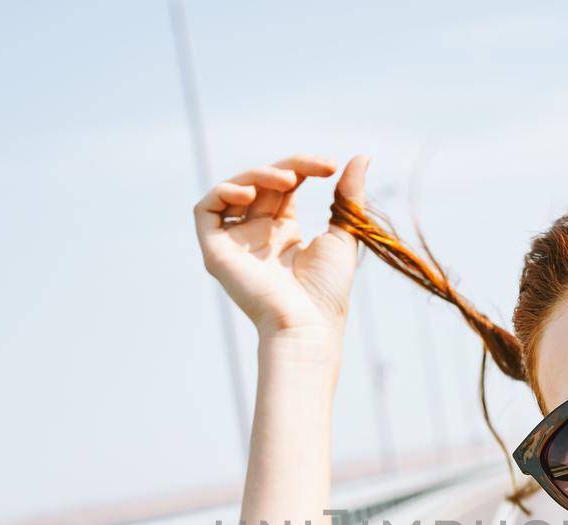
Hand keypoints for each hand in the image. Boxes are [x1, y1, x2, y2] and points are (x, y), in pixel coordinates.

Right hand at [193, 153, 369, 342]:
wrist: (307, 325)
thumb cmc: (327, 292)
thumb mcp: (343, 234)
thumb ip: (348, 196)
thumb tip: (362, 156)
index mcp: (283, 232)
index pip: (285, 184)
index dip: (304, 166)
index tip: (331, 165)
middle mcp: (256, 234)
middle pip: (262, 181)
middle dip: (289, 166)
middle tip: (317, 168)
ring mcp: (236, 241)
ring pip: (235, 189)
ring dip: (258, 174)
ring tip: (288, 179)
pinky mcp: (216, 251)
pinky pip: (206, 209)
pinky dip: (224, 191)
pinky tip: (250, 194)